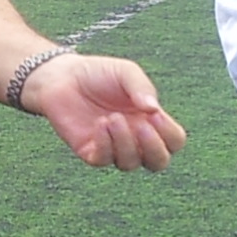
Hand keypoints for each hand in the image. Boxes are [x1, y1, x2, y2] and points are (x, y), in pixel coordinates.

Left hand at [19, 54, 187, 170]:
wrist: (62, 76)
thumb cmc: (98, 73)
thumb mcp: (125, 72)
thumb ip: (142, 88)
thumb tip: (154, 110)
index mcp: (150, 120)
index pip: (173, 141)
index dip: (169, 133)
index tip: (154, 114)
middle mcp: (135, 138)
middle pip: (158, 162)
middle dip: (154, 149)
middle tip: (141, 126)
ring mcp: (113, 147)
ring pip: (131, 163)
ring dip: (125, 142)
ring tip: (112, 118)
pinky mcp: (90, 151)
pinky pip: (104, 159)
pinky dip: (105, 143)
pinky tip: (100, 124)